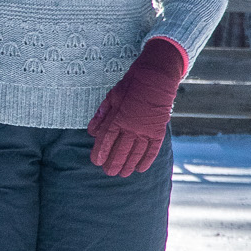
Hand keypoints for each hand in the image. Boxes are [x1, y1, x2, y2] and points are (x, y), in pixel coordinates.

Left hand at [87, 36, 186, 178]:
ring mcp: (146, 130)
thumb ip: (102, 115)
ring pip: (135, 153)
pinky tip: (140, 168)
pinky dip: (146, 160)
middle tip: (109, 172)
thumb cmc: (132, 84)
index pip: (106, 139)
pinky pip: (152, 149)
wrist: (157, 76)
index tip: (96, 162)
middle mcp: (132, 127)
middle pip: (120, 150)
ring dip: (128, 165)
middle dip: (113, 163)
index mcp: (118, 117)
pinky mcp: (158, 130)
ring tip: (122, 174)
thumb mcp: (112, 96)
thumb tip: (91, 132)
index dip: (100, 152)